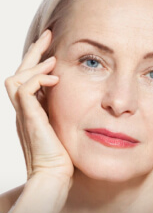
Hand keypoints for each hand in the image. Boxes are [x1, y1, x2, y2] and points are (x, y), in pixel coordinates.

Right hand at [4, 30, 73, 181]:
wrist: (54, 176)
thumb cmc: (62, 156)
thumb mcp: (62, 128)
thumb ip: (62, 113)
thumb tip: (76, 102)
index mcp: (32, 111)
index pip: (29, 79)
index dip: (38, 62)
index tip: (52, 48)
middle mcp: (24, 110)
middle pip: (19, 73)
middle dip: (34, 52)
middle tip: (48, 36)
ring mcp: (23, 114)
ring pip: (16, 78)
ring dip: (35, 64)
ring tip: (53, 57)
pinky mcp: (28, 119)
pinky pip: (24, 90)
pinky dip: (38, 80)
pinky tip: (55, 78)